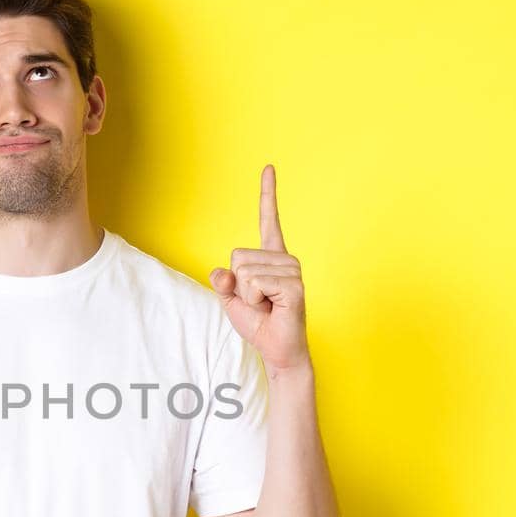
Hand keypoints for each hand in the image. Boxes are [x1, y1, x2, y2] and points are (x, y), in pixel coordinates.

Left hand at [209, 164, 309, 374]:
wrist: (276, 349)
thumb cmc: (259, 324)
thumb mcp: (231, 300)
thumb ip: (224, 282)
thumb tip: (221, 271)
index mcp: (270, 257)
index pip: (269, 219)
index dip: (268, 193)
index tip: (268, 167)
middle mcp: (285, 259)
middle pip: (238, 256)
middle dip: (238, 285)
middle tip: (258, 302)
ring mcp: (292, 271)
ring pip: (245, 271)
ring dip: (247, 296)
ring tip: (266, 306)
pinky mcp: (294, 285)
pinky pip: (255, 283)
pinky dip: (254, 300)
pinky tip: (271, 308)